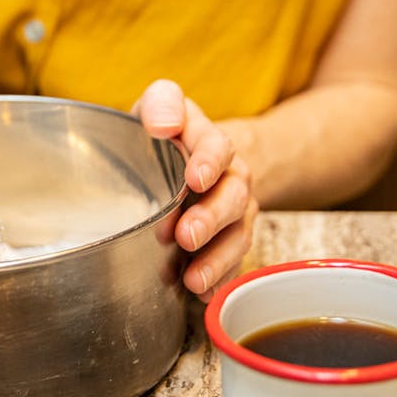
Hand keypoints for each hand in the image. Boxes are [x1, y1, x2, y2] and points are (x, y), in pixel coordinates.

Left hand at [134, 79, 258, 301]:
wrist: (191, 160)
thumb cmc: (167, 136)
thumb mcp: (159, 106)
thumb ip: (161, 104)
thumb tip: (163, 124)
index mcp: (210, 141)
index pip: (217, 146)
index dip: (208, 161)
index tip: (195, 178)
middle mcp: (229, 177)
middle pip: (233, 197)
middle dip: (211, 219)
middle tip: (186, 236)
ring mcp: (233, 213)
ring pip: (237, 236)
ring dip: (216, 259)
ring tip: (193, 278)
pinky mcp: (228, 242)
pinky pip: (232, 264)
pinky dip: (219, 281)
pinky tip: (201, 293)